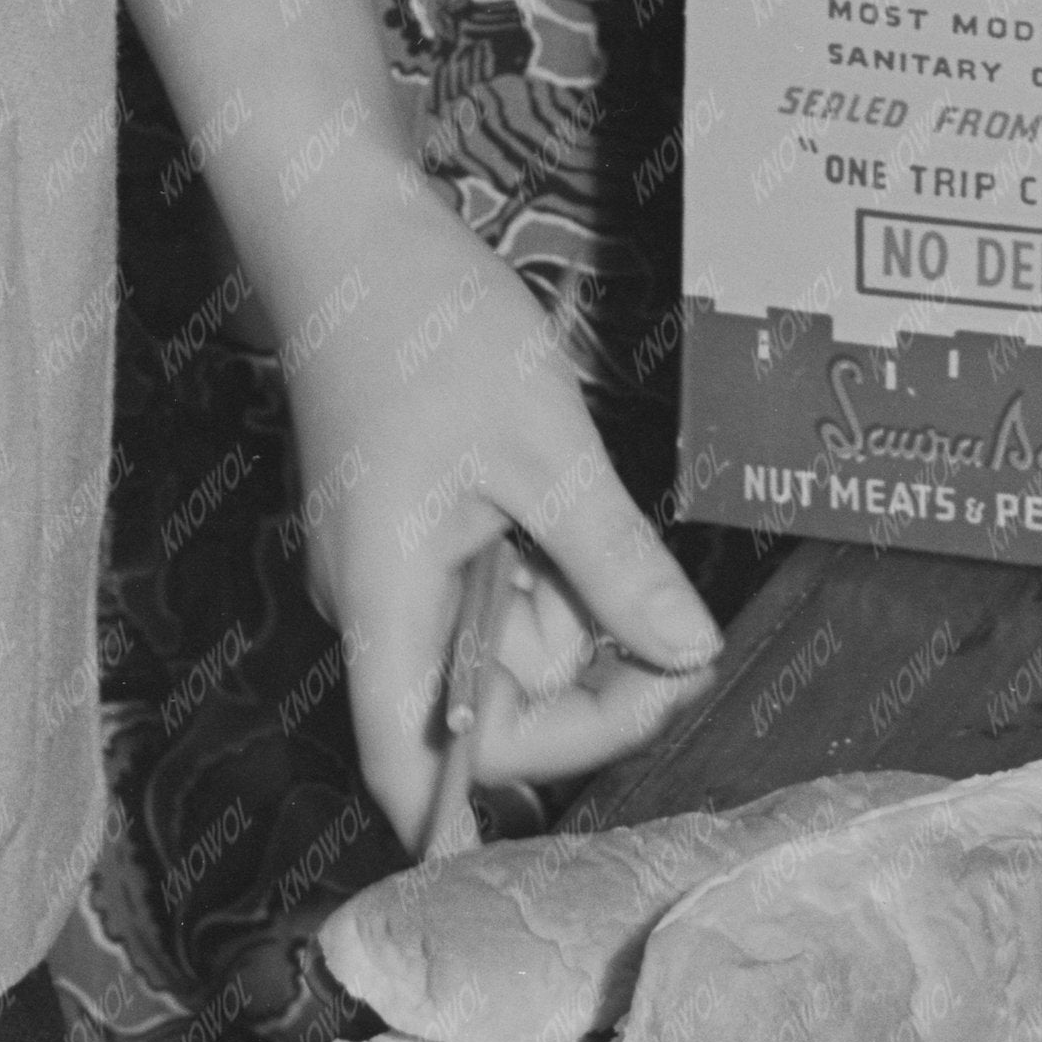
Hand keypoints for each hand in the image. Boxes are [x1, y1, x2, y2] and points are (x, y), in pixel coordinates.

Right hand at [272, 168, 722, 842]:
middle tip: (688, 637)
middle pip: (489, 712)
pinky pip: (501, 592)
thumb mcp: (545, 446)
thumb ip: (615, 563)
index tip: (615, 758)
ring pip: (509, 650)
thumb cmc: (425, 324)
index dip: (495, 808)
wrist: (352, 232)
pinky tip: (585, 520)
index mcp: (383, 602)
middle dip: (593, 683)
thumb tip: (689, 655)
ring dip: (583, 621)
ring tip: (624, 545)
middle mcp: (382, 607)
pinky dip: (559, 575)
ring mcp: (403, 573)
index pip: (414, 768)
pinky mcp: (425, 537)